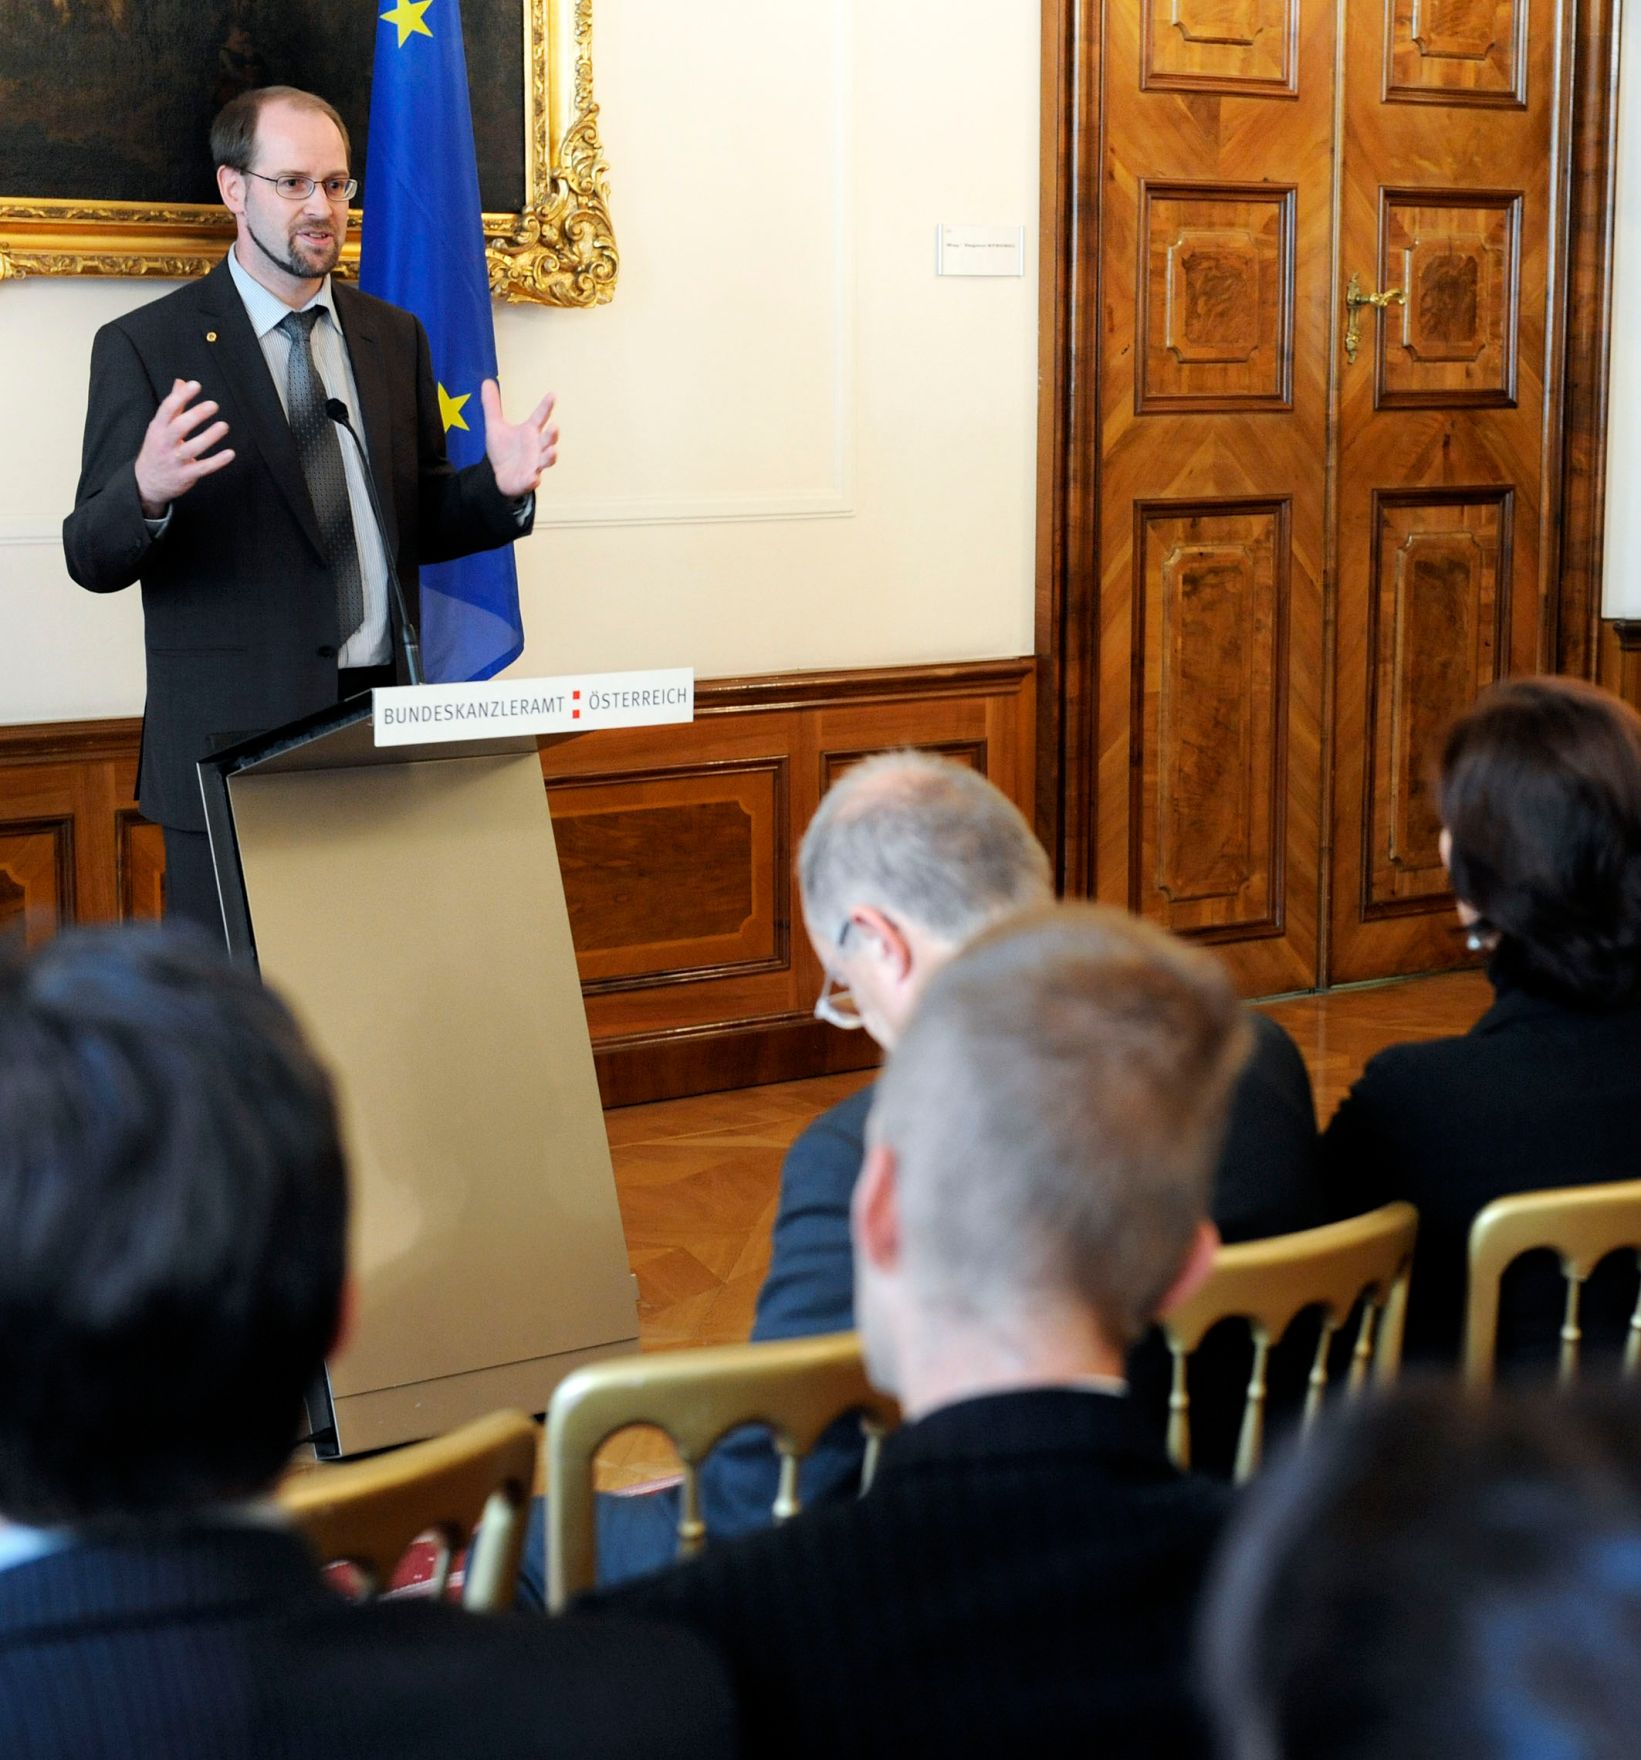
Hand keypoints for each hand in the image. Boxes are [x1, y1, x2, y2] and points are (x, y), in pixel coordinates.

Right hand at [134, 379, 233, 517]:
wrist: (147, 482)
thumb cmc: (158, 448)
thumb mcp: (160, 427)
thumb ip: (174, 406)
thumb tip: (181, 382)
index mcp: (157, 428)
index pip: (167, 409)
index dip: (181, 396)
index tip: (195, 385)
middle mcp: (164, 443)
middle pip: (179, 427)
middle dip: (196, 415)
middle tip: (214, 405)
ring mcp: (174, 460)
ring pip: (192, 448)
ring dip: (209, 436)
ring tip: (224, 426)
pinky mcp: (185, 475)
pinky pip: (203, 468)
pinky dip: (217, 461)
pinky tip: (230, 453)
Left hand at [481, 380, 557, 499]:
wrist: (499, 476)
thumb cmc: (503, 450)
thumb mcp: (495, 426)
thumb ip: (492, 406)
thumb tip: (487, 381)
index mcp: (530, 432)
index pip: (540, 417)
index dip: (546, 407)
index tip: (552, 395)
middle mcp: (536, 447)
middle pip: (548, 439)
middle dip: (552, 435)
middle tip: (555, 427)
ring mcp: (534, 464)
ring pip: (546, 460)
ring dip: (550, 456)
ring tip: (552, 451)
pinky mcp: (527, 480)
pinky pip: (532, 480)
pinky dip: (533, 479)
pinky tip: (533, 478)